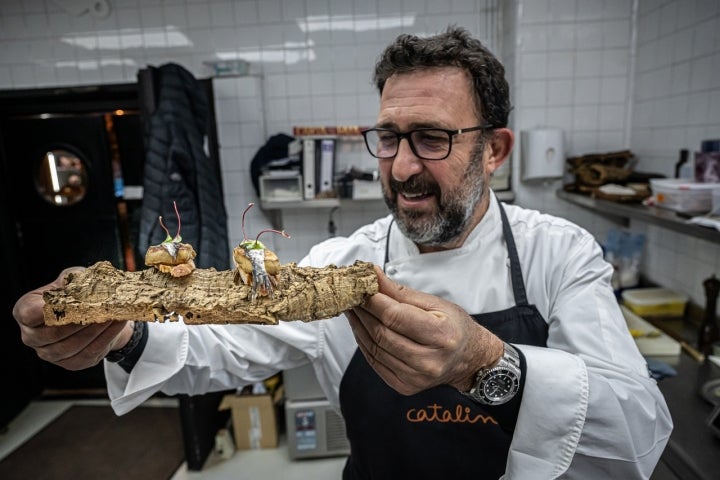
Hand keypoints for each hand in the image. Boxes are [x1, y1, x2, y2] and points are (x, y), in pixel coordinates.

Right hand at [13, 267, 133, 370]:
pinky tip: (117, 324)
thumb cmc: (78, 293)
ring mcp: (49, 353)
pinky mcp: (71, 363)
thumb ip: (74, 279)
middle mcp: (31, 336)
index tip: (72, 302)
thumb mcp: (73, 278)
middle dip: (79, 320)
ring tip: (113, 315)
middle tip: (100, 308)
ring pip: (73, 345)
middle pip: (54, 333)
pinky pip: (89, 353)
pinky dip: (105, 337)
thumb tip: (83, 283)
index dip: (51, 309)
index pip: (30, 314)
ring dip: (95, 329)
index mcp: (25, 312)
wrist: (94, 313)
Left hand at [347, 266, 503, 395]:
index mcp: (440, 335)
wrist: (469, 359)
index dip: (372, 301)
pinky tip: (361, 328)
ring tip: (354, 309)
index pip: (394, 316)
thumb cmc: (454, 327)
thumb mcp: (434, 303)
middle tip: (351, 296)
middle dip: (362, 312)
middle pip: (381, 333)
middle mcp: (429, 361)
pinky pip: (375, 362)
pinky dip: (364, 343)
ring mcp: (416, 377)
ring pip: (374, 348)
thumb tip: (373, 276)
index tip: (360, 287)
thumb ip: (401, 292)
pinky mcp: (405, 386)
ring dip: (358, 326)